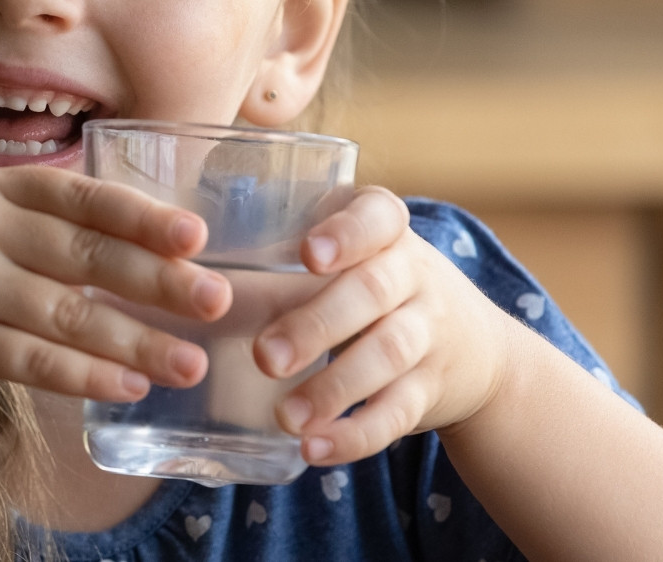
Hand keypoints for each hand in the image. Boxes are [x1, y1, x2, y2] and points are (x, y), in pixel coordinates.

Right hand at [0, 166, 232, 414]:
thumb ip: (53, 230)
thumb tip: (160, 254)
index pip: (84, 197)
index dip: (144, 217)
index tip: (198, 238)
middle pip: (86, 255)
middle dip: (159, 281)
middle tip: (215, 302)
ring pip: (68, 316)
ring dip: (136, 343)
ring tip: (188, 364)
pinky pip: (36, 362)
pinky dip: (87, 377)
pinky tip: (129, 387)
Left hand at [254, 187, 514, 465]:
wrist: (475, 347)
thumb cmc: (372, 285)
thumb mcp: (346, 257)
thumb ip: (281, 259)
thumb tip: (186, 281)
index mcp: (385, 229)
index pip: (377, 215)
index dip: (346, 233)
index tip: (308, 255)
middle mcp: (415, 273)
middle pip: (372, 292)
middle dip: (317, 324)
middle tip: (265, 356)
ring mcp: (431, 331)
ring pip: (389, 354)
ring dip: (334, 388)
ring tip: (285, 416)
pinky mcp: (433, 389)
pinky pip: (399, 413)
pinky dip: (357, 434)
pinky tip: (314, 447)